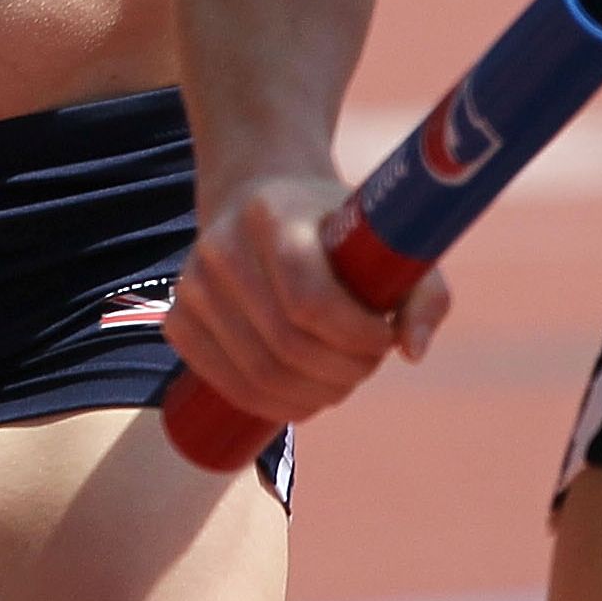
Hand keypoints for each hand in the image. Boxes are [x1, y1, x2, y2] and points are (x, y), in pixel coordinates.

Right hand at [161, 175, 446, 429]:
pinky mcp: (179, 317)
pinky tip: (301, 396)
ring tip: (340, 380)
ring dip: (312, 396)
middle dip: (341, 372)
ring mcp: (192, 284)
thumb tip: (412, 352)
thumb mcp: (384, 238)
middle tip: (366, 366)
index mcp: (272, 214)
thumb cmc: (333, 225)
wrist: (258, 195)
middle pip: (287, 345)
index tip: (383, 338)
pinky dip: (269, 405)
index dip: (355, 336)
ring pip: (257, 374)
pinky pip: (225, 383)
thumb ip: (422, 292)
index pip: (309, 299)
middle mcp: (222, 246)